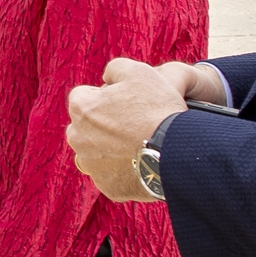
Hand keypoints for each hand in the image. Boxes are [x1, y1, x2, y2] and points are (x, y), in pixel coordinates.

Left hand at [67, 57, 216, 202]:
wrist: (178, 151)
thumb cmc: (157, 109)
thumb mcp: (137, 71)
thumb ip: (115, 69)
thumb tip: (107, 78)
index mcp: (80, 108)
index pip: (86, 96)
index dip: (108, 97)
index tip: (128, 103)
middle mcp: (78, 138)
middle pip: (88, 127)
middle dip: (105, 124)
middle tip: (134, 124)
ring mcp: (92, 166)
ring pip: (98, 153)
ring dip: (112, 149)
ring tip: (140, 144)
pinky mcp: (109, 187)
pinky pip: (114, 175)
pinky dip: (125, 170)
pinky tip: (143, 163)